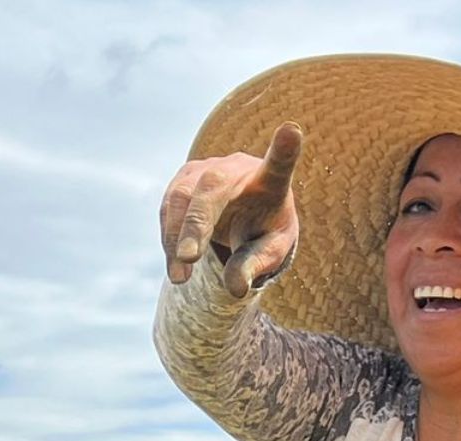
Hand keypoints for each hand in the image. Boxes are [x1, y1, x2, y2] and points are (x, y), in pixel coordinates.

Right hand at [160, 120, 302, 297]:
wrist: (242, 214)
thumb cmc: (264, 231)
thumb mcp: (270, 252)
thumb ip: (256, 265)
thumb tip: (235, 288)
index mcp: (270, 181)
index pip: (279, 164)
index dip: (284, 150)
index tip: (292, 132)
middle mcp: (236, 168)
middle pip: (213, 185)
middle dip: (198, 221)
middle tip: (190, 258)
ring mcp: (205, 169)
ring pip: (182, 195)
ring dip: (176, 236)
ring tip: (180, 278)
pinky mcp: (183, 180)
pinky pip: (169, 208)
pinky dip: (170, 239)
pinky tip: (177, 267)